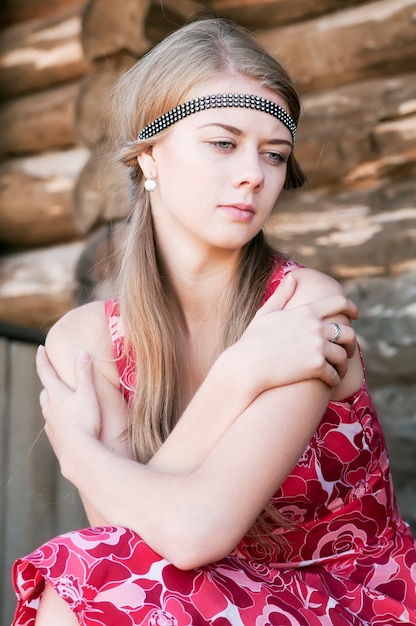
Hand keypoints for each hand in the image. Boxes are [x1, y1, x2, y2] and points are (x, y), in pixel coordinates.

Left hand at [36, 345, 100, 466]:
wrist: (78, 452)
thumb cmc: (85, 421)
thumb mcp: (88, 393)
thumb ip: (84, 373)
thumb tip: (82, 353)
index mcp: (56, 394)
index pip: (45, 372)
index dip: (43, 359)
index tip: (40, 349)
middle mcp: (49, 408)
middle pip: (45, 392)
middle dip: (49, 384)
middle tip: (55, 379)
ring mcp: (50, 424)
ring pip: (48, 409)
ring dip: (53, 403)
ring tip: (63, 402)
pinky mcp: (55, 438)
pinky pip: (53, 424)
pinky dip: (58, 419)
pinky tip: (67, 423)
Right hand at [231, 273, 356, 393]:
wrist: (246, 366)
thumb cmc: (252, 341)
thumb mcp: (266, 313)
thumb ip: (282, 295)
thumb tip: (293, 277)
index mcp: (306, 311)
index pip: (339, 302)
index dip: (351, 307)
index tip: (355, 314)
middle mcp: (316, 326)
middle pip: (348, 332)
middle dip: (350, 343)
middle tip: (347, 351)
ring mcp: (318, 346)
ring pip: (343, 355)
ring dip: (343, 364)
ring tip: (338, 370)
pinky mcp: (317, 366)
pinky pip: (335, 374)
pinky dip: (334, 379)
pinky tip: (330, 382)